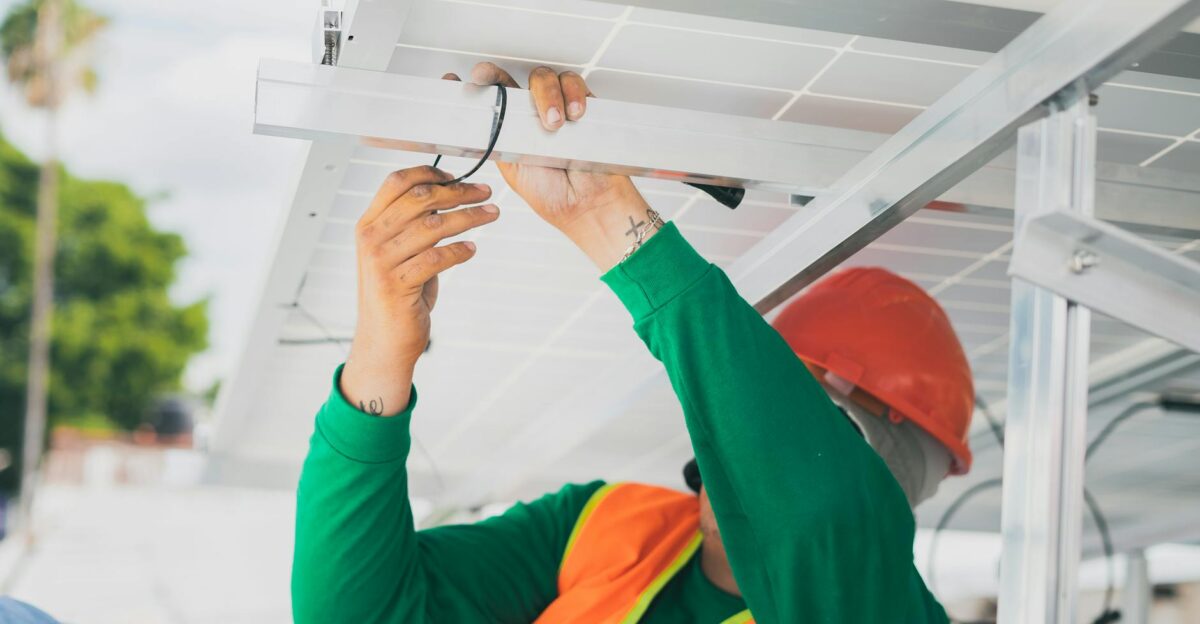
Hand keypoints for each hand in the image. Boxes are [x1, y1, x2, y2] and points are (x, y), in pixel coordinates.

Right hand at [340, 166, 498, 415]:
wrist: (384, 342)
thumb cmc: (399, 294)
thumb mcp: (400, 253)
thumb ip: (415, 225)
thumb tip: (450, 195)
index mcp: (368, 224)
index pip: (396, 182)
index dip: (428, 172)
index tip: (457, 176)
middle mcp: (371, 238)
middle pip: (419, 199)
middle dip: (458, 192)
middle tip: (486, 192)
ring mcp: (381, 262)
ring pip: (433, 226)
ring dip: (469, 217)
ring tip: (492, 214)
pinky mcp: (397, 285)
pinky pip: (437, 258)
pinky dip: (459, 251)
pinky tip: (472, 250)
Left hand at [443, 63, 658, 270]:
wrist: (587, 206)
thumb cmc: (552, 195)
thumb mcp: (511, 168)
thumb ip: (494, 142)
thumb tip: (470, 124)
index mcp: (509, 129)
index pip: (489, 98)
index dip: (471, 87)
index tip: (451, 82)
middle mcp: (531, 115)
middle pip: (512, 79)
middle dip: (494, 74)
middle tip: (485, 78)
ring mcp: (557, 108)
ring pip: (544, 78)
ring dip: (546, 95)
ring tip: (552, 124)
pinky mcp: (582, 107)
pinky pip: (575, 86)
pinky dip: (574, 94)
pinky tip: (574, 115)